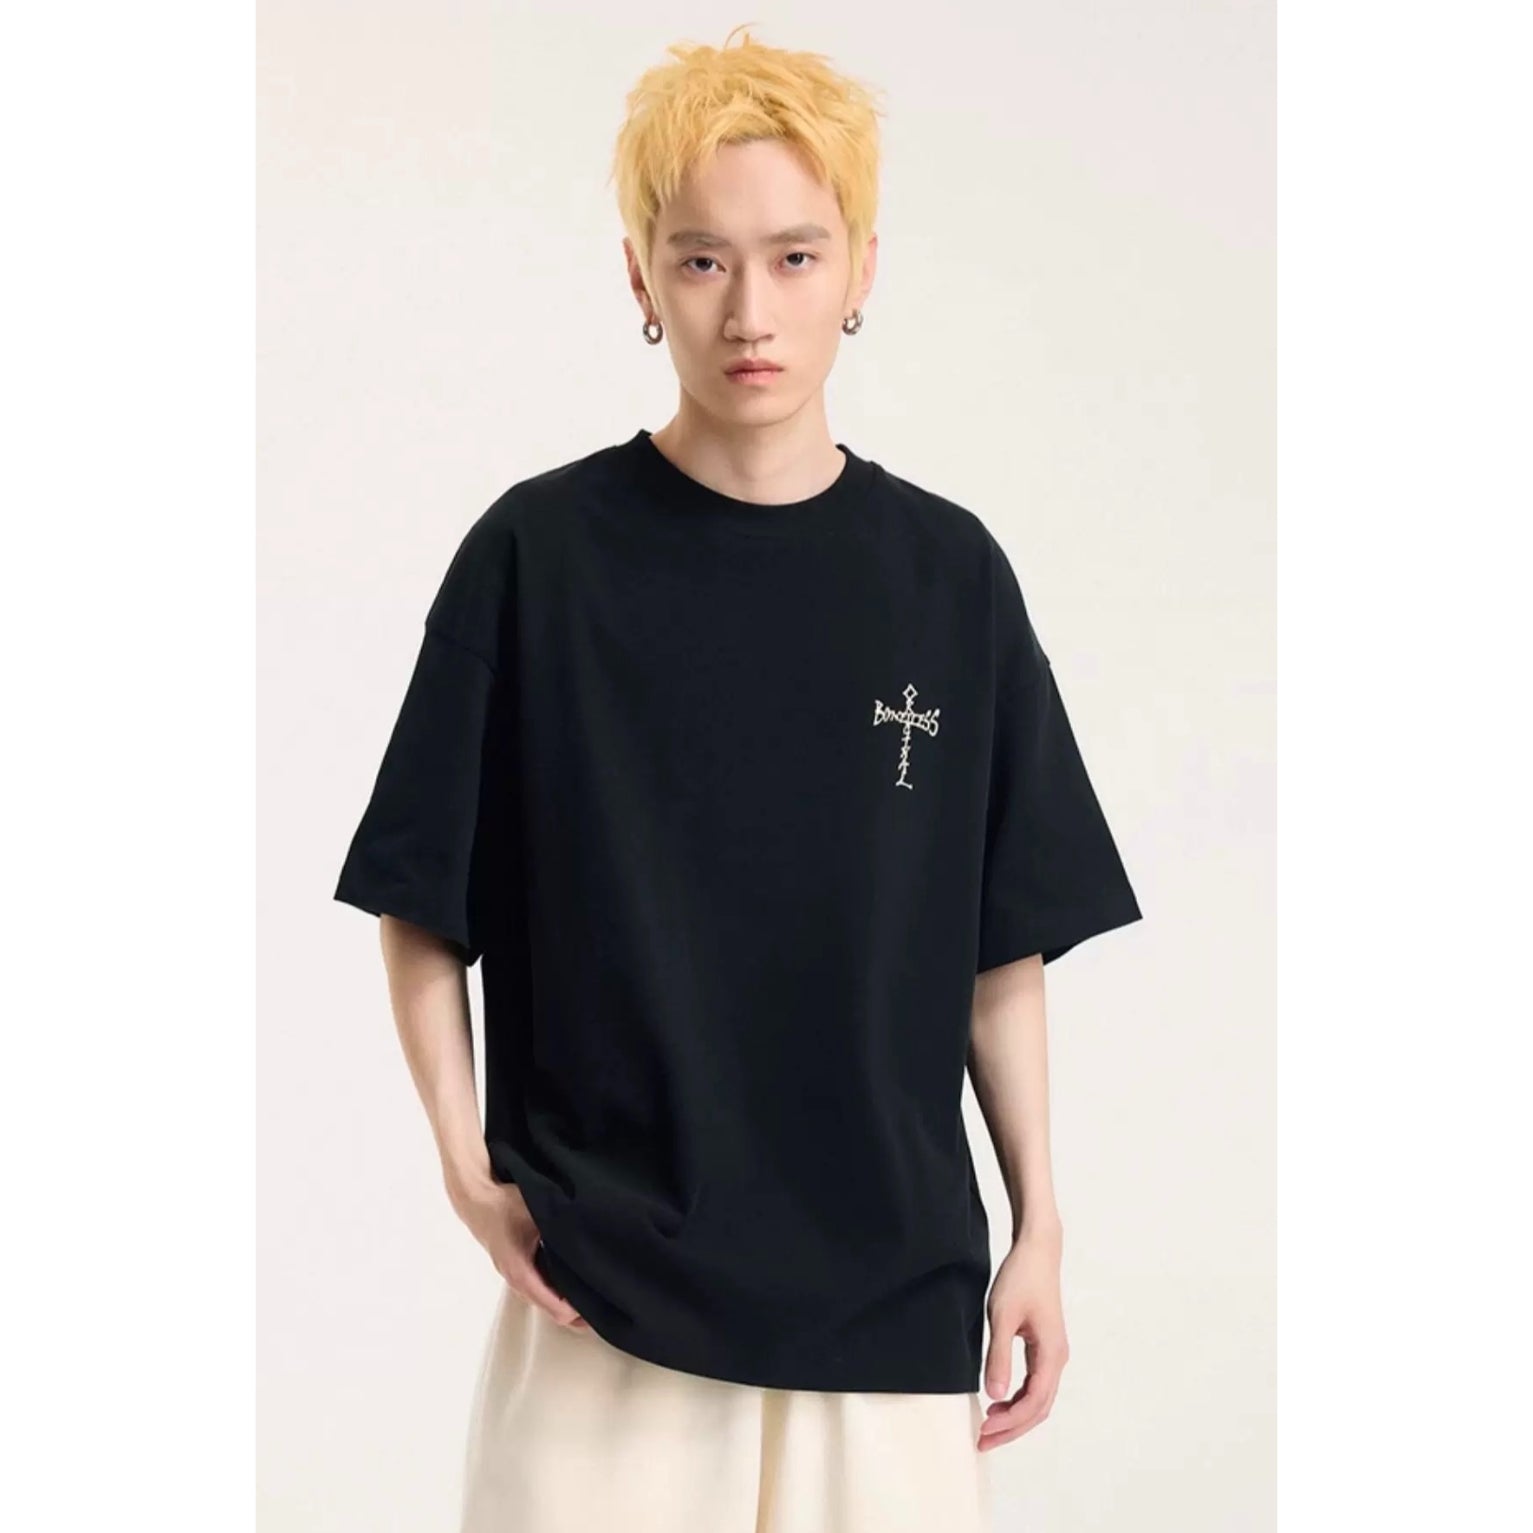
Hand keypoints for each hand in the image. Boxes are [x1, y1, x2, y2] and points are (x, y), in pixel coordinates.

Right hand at [446, 1167, 590, 1330]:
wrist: (477, 1200)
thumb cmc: (506, 1204)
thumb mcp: (539, 1211)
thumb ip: (563, 1226)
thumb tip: (592, 1233)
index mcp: (522, 1273)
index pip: (556, 1308)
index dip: (579, 1309)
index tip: (601, 1298)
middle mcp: (517, 1283)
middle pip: (552, 1311)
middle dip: (578, 1311)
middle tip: (605, 1301)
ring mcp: (515, 1279)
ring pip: (546, 1302)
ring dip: (568, 1301)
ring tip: (594, 1291)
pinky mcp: (516, 1271)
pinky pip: (540, 1290)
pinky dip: (558, 1292)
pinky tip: (574, 1280)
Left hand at [977, 1223, 1067, 1451]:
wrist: (1038, 1251)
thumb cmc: (1021, 1278)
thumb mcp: (1003, 1317)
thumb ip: (998, 1357)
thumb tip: (992, 1394)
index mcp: (1051, 1354)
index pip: (1033, 1403)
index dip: (1009, 1422)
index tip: (984, 1429)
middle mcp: (1057, 1359)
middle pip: (1039, 1409)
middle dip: (1012, 1428)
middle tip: (983, 1440)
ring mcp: (1053, 1354)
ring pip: (1038, 1399)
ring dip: (1015, 1416)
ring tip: (988, 1426)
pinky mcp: (1045, 1347)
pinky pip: (1035, 1384)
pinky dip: (1018, 1399)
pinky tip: (999, 1400)